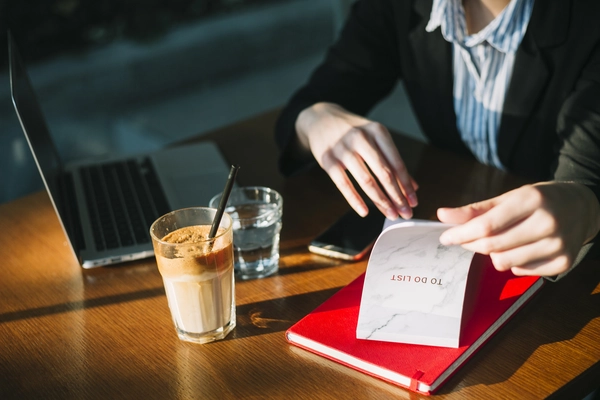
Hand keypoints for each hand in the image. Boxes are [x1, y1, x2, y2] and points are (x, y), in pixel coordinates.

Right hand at [296, 102, 417, 219]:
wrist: (321, 119)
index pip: (396, 163)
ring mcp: (343, 149)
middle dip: (397, 196)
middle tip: (405, 213)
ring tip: (390, 214)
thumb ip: (392, 161)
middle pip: (384, 173)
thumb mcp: (374, 137)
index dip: (406, 185)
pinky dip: (355, 200)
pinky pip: (344, 184)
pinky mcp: (327, 160)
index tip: (414, 202)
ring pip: (366, 180)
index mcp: (377, 132)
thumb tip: (412, 187)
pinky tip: (364, 212)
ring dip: (380, 201)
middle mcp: (361, 138)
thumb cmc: (352, 131)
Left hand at [437, 182, 599, 276]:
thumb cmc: (539, 200)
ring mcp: (557, 244)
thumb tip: (442, 215)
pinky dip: (513, 263)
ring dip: (492, 255)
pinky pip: (521, 271)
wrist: (582, 207)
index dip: (460, 234)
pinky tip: (521, 249)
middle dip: (471, 245)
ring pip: (504, 262)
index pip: (486, 225)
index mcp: (530, 200)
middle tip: (466, 239)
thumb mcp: (509, 197)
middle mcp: (546, 222)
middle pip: (492, 246)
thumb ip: (475, 209)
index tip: (445, 238)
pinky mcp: (563, 262)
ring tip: (501, 241)